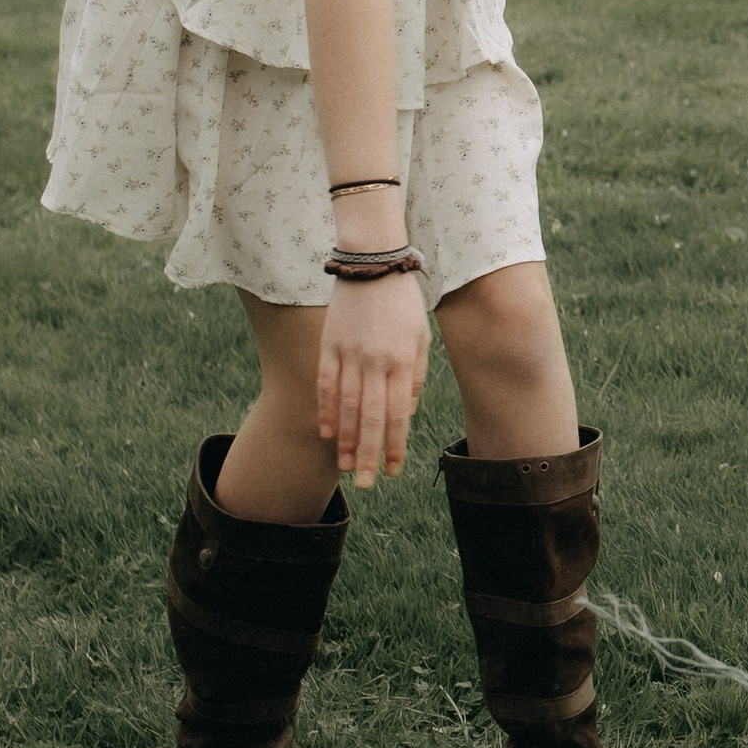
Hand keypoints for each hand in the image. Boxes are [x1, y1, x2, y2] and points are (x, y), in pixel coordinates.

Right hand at [316, 270, 431, 489]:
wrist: (372, 262)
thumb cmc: (403, 303)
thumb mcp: (422, 337)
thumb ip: (416, 376)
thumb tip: (407, 413)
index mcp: (403, 360)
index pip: (400, 414)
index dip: (396, 445)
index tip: (394, 472)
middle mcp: (375, 361)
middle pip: (371, 417)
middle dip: (369, 454)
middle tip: (367, 485)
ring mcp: (349, 353)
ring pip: (346, 406)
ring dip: (346, 440)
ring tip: (346, 467)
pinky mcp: (328, 344)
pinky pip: (325, 384)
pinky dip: (326, 411)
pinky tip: (327, 434)